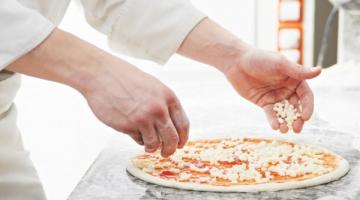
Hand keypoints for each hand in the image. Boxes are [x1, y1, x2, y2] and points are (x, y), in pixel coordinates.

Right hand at [7, 29, 188, 156]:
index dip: (183, 138)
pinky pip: (138, 140)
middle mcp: (159, 109)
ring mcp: (144, 118)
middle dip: (170, 150)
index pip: (183, 124)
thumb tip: (171, 125)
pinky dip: (137, 140)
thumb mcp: (153, 86)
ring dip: (152, 147)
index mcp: (168, 97)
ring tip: (147, 145)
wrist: (102, 74)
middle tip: (166, 153)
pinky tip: (132, 131)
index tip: (180, 144)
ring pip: (155, 143)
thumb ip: (164, 104)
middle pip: (172, 139)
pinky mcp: (128, 126)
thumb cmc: (126, 78)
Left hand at [223, 48, 320, 132]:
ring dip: (286, 122)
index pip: (306, 95)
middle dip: (298, 119)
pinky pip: (271, 113)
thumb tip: (319, 71)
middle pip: (297, 107)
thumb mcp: (280, 64)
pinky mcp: (264, 102)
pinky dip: (273, 120)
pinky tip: (274, 126)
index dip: (307, 107)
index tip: (305, 117)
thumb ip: (298, 71)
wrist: (237, 63)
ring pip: (284, 112)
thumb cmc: (260, 59)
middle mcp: (287, 89)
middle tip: (297, 129)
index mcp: (294, 79)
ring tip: (285, 130)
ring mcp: (275, 96)